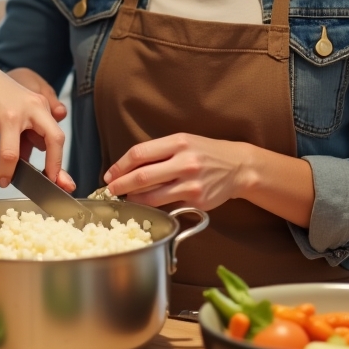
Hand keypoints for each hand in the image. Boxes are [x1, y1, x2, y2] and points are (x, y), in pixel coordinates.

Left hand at [0, 58, 69, 190]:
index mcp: (9, 117)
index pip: (11, 153)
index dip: (7, 172)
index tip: (3, 182)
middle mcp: (30, 109)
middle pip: (54, 140)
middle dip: (56, 164)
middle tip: (55, 183)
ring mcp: (39, 104)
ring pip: (57, 134)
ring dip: (54, 155)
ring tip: (49, 173)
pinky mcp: (42, 103)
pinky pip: (50, 127)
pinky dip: (47, 142)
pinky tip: (37, 151)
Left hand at [103, 133, 313, 224]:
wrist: (238, 167)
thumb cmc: (205, 153)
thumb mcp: (182, 142)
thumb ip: (158, 152)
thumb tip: (127, 167)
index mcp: (178, 142)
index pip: (139, 154)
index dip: (120, 166)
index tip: (110, 174)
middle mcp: (185, 162)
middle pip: (142, 176)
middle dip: (121, 185)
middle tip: (110, 190)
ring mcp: (191, 183)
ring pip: (152, 196)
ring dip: (134, 198)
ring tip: (127, 197)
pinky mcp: (197, 200)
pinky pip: (167, 205)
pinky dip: (152, 205)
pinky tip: (147, 203)